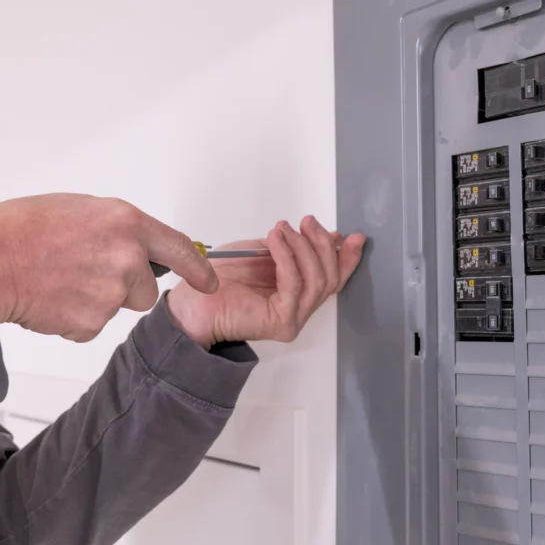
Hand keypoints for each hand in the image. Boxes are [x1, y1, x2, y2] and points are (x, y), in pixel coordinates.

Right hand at [0, 194, 218, 341]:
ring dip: (96, 303)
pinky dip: (73, 319)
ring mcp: (112, 291)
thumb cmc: (21, 230)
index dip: (198, 269)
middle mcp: (127, 257)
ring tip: (61, 282)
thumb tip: (130, 244)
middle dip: (124, 290)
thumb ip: (116, 229)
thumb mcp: (81, 210)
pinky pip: (91, 327)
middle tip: (85, 275)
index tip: (209, 281)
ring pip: (117, 308)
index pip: (179, 249)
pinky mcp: (93, 321)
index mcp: (126, 223)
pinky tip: (51, 298)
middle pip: (146, 291)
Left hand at [166, 216, 364, 347]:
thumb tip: (325, 235)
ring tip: (284, 229)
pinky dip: (287, 257)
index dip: (346, 257)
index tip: (351, 236)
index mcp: (300, 293)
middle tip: (308, 222)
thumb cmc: (223, 278)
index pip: (333, 277)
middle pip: (330, 277)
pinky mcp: (283, 322)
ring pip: (317, 280)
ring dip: (304, 248)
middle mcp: (301, 309)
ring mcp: (294, 318)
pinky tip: (276, 240)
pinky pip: (294, 284)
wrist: (193, 301)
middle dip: (322, 245)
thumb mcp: (264, 251)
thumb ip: (293, 246)